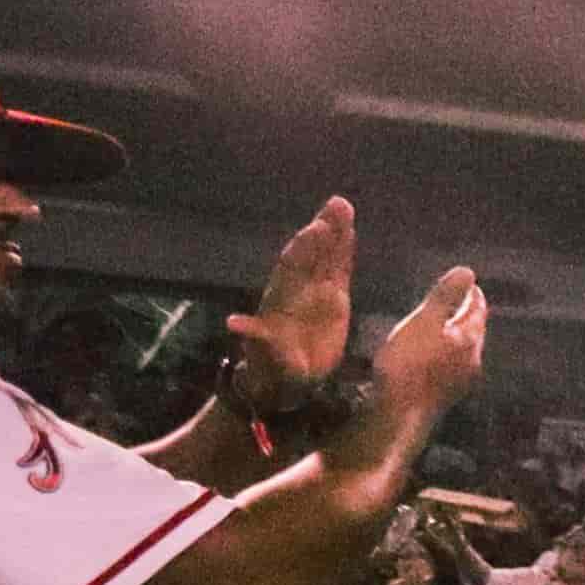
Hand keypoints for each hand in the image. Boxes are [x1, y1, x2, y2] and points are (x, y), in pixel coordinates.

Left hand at [225, 197, 355, 413]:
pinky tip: (350, 230)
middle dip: (322, 231)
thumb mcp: (265, 357)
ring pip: (326, 257)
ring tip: (344, 206)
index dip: (302, 250)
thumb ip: (256, 338)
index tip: (313, 230)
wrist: (286, 379)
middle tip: (336, 205)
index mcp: (281, 300)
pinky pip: (339, 269)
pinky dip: (344, 250)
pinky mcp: (333, 299)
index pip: (292, 269)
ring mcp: (315, 292)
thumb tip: (234, 323)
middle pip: (311, 254)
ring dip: (335, 232)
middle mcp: (297, 290)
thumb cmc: (272, 368)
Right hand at [367, 267, 488, 421]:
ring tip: (443, 323)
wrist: (398, 414)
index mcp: (470, 340)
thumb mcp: (425, 322)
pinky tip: (430, 353)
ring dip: (455, 334)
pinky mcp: (444, 394)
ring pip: (462, 350)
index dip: (473, 295)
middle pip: (474, 331)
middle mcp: (471, 361)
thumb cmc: (410, 363)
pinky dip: (444, 351)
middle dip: (467, 314)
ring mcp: (459, 380)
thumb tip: (467, 271)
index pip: (478, 311)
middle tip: (459, 300)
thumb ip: (445, 297)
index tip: (470, 284)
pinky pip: (449, 364)